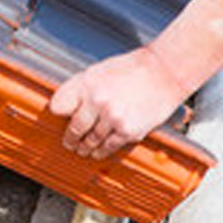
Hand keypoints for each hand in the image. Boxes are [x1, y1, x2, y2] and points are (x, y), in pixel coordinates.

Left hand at [49, 47, 187, 158]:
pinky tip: (97, 153)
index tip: (59, 119)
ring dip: (84, 148)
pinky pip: (109, 147)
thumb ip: (81, 89)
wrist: (164, 73)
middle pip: (74, 128)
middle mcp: (97, 101)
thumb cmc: (132, 69)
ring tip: (81, 150)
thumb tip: (67, 107)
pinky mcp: (128, 131)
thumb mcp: (98, 71)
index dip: (58, 114)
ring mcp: (112, 117)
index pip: (58, 106)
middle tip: (69, 143)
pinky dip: (101, 152)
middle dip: (70, 138)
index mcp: (86, 84)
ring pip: (90, 140)